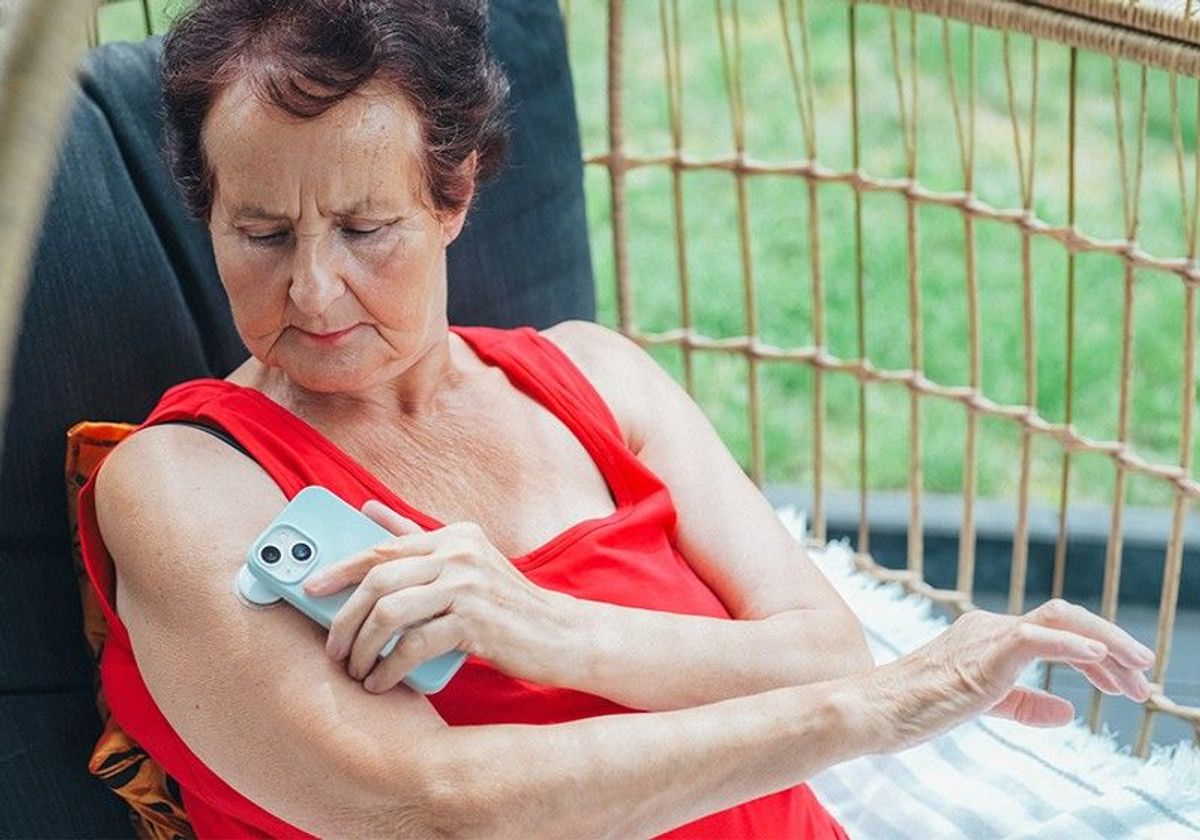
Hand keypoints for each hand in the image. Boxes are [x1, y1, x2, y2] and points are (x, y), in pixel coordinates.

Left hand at [303, 500, 572, 692]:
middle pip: (377, 579)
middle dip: (343, 617)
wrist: (560, 634)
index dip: (339, 568)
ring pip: (389, 612)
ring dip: (363, 646)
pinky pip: (413, 645)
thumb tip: (368, 509)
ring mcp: (468, 586)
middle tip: (333, 647)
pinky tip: (381, 681)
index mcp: (453, 535)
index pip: (382, 548)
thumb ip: (418, 538)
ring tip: (355, 669)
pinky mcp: (475, 621)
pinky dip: (389, 668)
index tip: (309, 588)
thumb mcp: (466, 563)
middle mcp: (459, 553)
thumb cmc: (506, 604)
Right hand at [863, 599, 1154, 752]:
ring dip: (1106, 645)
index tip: (1124, 681)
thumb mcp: (983, 707)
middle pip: (1066, 619)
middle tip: (1142, 676)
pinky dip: (1074, 646)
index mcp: (987, 635)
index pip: (1056, 631)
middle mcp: (989, 626)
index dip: (1097, 652)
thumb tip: (1068, 711)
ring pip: (1061, 621)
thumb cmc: (914, 709)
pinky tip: (1100, 662)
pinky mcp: (984, 654)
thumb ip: (1025, 705)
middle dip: (1112, 644)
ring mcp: (986, 635)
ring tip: (1135, 672)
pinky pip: (1037, 638)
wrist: (873, 709)